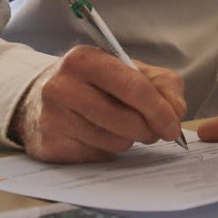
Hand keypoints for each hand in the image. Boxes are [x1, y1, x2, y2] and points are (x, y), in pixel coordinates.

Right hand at [11, 45, 187, 162]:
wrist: (41, 98)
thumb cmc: (96, 83)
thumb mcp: (130, 70)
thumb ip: (163, 84)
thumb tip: (176, 111)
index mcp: (84, 59)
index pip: (132, 87)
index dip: (159, 110)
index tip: (173, 126)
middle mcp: (61, 86)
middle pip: (124, 120)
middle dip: (148, 129)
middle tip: (153, 131)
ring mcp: (52, 118)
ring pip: (113, 142)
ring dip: (128, 140)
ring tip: (122, 128)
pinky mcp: (49, 146)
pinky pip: (96, 157)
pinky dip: (107, 150)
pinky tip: (99, 136)